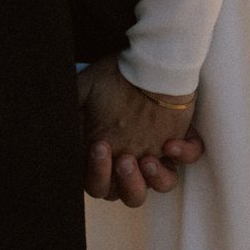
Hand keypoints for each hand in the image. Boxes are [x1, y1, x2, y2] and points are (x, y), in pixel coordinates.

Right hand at [77, 57, 200, 206]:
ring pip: (164, 185)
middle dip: (127, 183)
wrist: (146, 54)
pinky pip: (191, 157)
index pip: (99, 185)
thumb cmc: (116, 73)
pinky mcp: (182, 137)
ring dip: (156, 179)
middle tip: (125, 160)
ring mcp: (159, 149)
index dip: (97, 175)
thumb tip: (57, 136)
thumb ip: (68, 115)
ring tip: (149, 159)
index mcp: (109, 153)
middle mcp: (134, 157)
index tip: (99, 147)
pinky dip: (184, 153)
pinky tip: (173, 142)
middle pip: (131, 196)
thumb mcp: (83, 90)